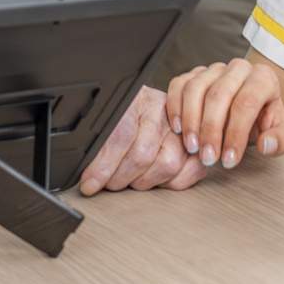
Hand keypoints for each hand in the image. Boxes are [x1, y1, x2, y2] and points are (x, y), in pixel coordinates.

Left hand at [79, 85, 205, 195]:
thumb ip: (97, 143)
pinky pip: (191, 169)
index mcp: (136, 98)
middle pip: (143, 155)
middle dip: (121, 177)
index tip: (90, 184)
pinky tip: (155, 179)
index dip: (103, 166)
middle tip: (110, 183)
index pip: (119, 136)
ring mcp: (182, 125)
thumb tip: (86, 175)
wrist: (146, 103)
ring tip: (131, 179)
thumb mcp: (105, 119)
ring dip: (143, 181)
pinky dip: (170, 182)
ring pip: (166, 165)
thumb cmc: (123, 115)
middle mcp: (161, 109)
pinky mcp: (197, 142)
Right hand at [167, 57, 283, 169]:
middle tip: (208, 158)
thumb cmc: (266, 120)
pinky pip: (179, 85)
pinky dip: (175, 107)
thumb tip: (266, 144)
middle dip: (211, 130)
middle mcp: (238, 68)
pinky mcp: (194, 74)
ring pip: (196, 88)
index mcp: (263, 78)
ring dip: (191, 121)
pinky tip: (178, 129)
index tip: (230, 160)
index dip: (236, 133)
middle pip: (219, 94)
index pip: (247, 102)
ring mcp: (214, 69)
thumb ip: (281, 141)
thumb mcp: (283, 134)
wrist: (252, 106)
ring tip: (192, 148)